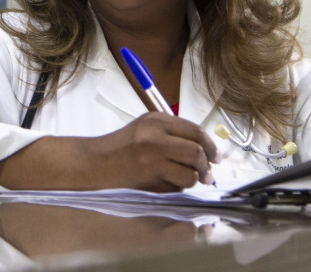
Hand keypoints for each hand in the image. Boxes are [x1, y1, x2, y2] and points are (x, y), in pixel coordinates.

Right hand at [83, 113, 217, 191]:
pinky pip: (176, 189)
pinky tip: (165, 184)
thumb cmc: (121, 147)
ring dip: (192, 180)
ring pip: (190, 174)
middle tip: (207, 174)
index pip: (195, 131)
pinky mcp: (149, 181)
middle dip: (206, 167)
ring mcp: (152, 161)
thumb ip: (174, 134)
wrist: (95, 163)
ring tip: (184, 180)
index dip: (210, 146)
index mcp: (156, 121)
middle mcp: (155, 138)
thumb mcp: (146, 129)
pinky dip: (176, 189)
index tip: (215, 157)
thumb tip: (205, 149)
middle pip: (197, 152)